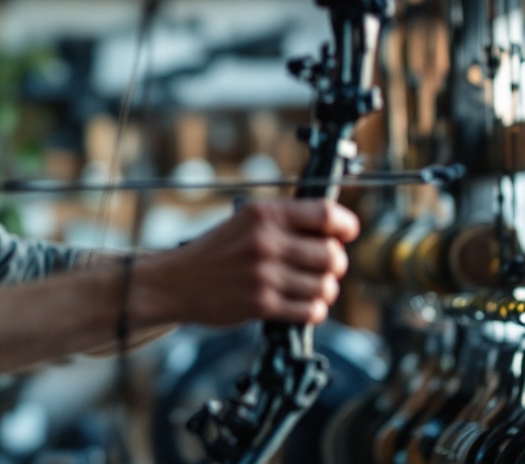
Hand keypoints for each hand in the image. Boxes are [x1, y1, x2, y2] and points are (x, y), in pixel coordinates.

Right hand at [139, 199, 358, 326]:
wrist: (177, 282)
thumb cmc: (215, 252)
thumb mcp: (245, 222)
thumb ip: (286, 222)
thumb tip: (335, 233)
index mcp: (265, 214)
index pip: (327, 214)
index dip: (346, 226)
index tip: (347, 234)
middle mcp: (266, 241)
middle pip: (332, 255)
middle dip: (335, 264)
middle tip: (324, 268)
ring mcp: (264, 274)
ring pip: (325, 286)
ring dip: (324, 291)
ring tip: (311, 289)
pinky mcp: (261, 304)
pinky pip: (310, 311)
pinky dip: (313, 310)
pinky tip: (301, 305)